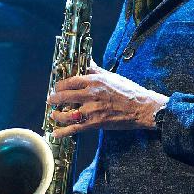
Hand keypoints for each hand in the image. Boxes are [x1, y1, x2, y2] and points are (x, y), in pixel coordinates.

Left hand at [48, 61, 168, 137]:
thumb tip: (87, 61)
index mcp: (95, 80)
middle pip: (64, 95)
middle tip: (51, 99)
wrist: (142, 108)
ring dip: (57, 114)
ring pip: (67, 113)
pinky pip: (74, 128)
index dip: (60, 84)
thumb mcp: (112, 76)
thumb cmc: (129, 91)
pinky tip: (56, 133)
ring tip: (54, 114)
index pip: (70, 80)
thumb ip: (96, 70)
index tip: (57, 86)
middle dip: (54, 98)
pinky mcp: (95, 123)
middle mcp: (91, 94)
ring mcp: (92, 109)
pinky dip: (63, 131)